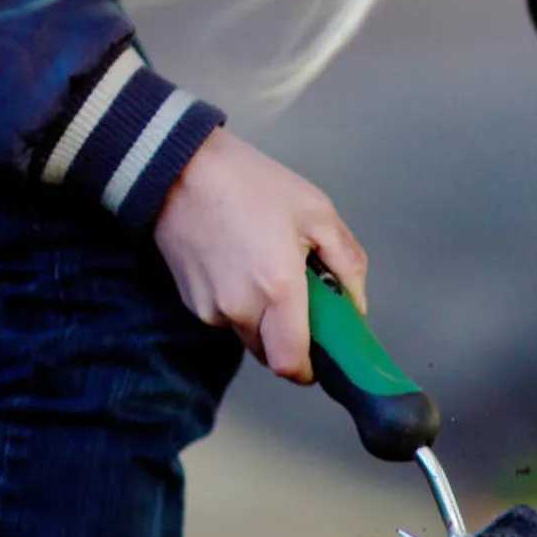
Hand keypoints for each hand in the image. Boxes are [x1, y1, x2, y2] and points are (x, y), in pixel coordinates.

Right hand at [153, 127, 367, 384]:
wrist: (180, 168)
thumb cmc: (248, 184)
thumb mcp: (318, 213)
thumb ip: (347, 264)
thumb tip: (355, 304)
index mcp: (277, 288)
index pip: (290, 364)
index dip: (309, 369)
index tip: (324, 357)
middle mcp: (239, 306)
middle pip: (272, 354)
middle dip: (292, 337)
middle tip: (302, 299)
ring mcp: (210, 307)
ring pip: (249, 336)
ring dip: (266, 319)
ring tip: (270, 271)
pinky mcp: (191, 302)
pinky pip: (227, 318)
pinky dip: (242, 304)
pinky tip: (244, 266)